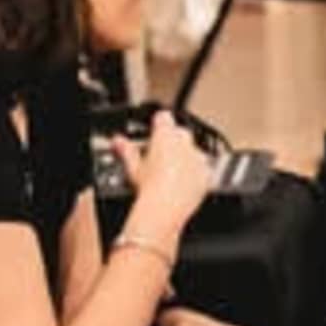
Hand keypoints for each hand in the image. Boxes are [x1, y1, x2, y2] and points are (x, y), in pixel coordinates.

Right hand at [116, 108, 216, 251]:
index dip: (157, 125)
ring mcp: (198, 157)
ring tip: (171, 172)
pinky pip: (202, 167)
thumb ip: (125, 150)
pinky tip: (182, 183)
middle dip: (171, 141)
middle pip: (179, 132)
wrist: (165, 208)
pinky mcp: (207, 172)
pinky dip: (195, 172)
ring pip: (192, 150)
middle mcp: (185, 142)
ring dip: (185, 156)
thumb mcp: (132, 167)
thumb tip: (118, 141)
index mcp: (165, 135)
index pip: (163, 117)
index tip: (153, 134)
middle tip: (159, 157)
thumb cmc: (148, 188)